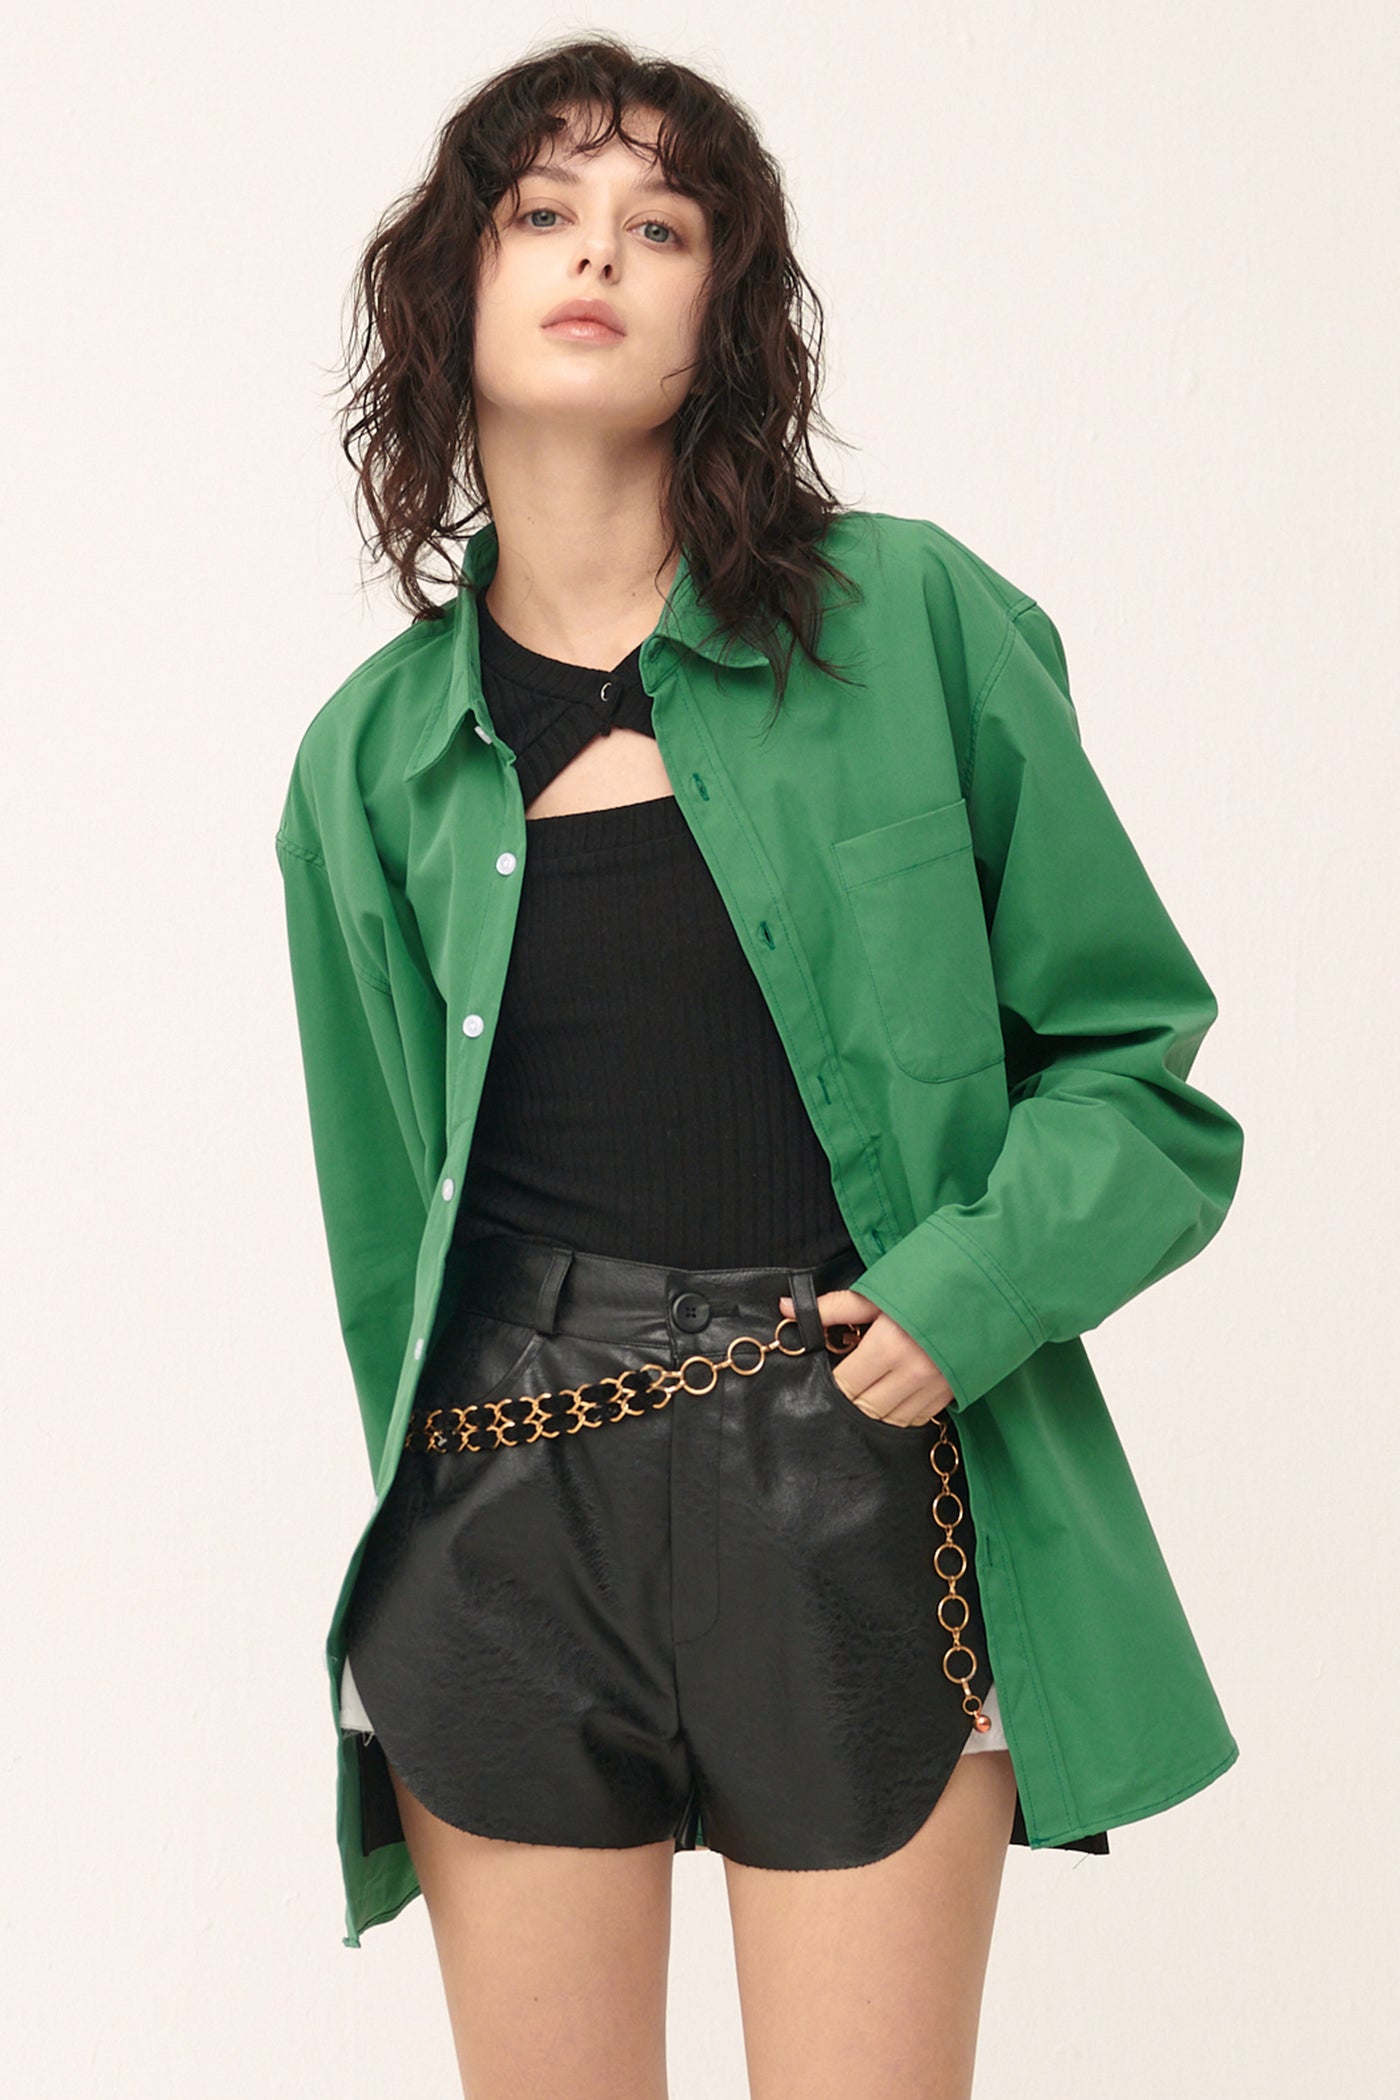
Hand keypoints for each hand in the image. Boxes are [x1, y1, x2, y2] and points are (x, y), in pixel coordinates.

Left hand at [777, 1288, 954, 1428]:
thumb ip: (831, 1308)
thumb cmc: (928, 1283)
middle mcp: (912, 1374)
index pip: (845, 1385)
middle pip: (865, 1407)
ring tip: (870, 1388)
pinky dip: (900, 1413)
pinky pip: (916, 1419)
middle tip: (850, 1378)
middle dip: (851, 1397)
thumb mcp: (878, 1292)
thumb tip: (786, 1309)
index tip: (834, 1368)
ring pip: (890, 1420)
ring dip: (875, 1409)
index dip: (833, 1381)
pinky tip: (894, 1396)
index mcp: (888, 1346)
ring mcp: (934, 1388)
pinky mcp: (952, 1394)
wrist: (988, 1285)